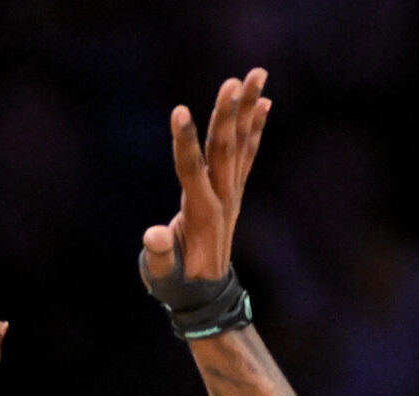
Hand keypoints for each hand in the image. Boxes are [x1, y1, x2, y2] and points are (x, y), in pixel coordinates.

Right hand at [141, 70, 270, 285]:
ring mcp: (230, 194)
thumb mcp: (161, 276)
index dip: (184, 142)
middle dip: (229, 114)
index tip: (179, 111)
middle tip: (235, 80)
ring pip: (240, 145)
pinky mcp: (232, 192)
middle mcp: (221, 198)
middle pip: (225, 149)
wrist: (204, 296)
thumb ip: (158, 256)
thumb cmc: (175, 285)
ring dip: (248, 109)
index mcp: (200, 214)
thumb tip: (154, 235)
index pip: (191, 171)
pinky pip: (247, 154)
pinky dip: (255, 129)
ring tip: (257, 75)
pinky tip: (264, 104)